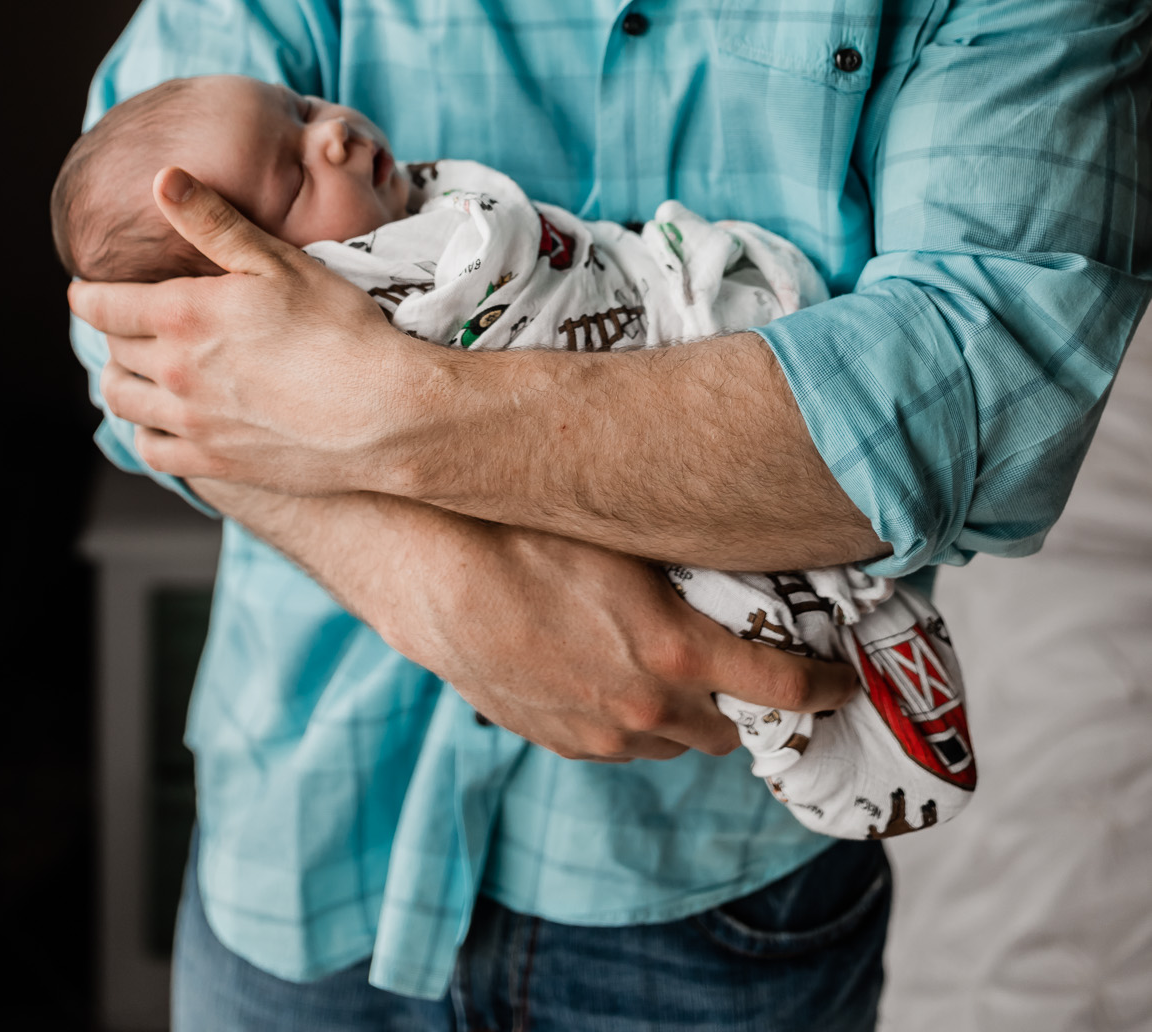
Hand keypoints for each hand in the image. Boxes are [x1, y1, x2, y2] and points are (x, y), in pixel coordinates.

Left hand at [69, 168, 423, 491]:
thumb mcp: (276, 260)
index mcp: (182, 314)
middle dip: (110, 332)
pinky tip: (162, 417)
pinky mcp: (212, 461)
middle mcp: (173, 371)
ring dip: (120, 380)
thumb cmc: (338, 328)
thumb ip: (212, 222)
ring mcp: (190, 422)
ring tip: (133, 367)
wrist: (382, 411)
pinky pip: (151, 449)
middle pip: (111, 350)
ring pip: (122, 401)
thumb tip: (163, 179)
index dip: (88, 294)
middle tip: (120, 321)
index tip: (84, 290)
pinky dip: (145, 430)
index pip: (102, 304)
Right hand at [194, 478, 857, 761]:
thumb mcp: (625, 536)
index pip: (784, 686)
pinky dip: (637, 717)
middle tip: (758, 663)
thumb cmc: (526, 531)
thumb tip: (742, 548)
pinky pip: (620, 741)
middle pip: (730, 724)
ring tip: (685, 668)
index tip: (844, 676)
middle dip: (751, 699)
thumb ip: (688, 565)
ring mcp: (599, 732)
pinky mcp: (556, 740)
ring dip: (690, 710)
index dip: (824, 683)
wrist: (428, 570)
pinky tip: (622, 675)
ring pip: (674, 738)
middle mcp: (647, 706)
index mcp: (678, 654)